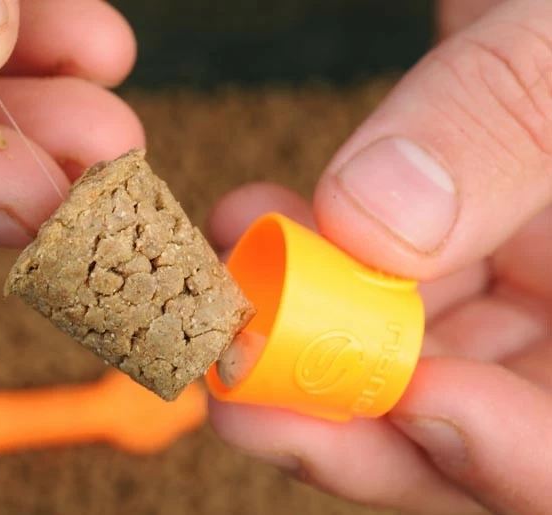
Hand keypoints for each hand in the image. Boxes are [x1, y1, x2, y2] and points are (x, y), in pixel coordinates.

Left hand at [207, 1, 551, 513]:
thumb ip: (500, 127)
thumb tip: (371, 222)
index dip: (504, 454)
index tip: (415, 403)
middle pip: (458, 428)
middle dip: (349, 416)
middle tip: (250, 397)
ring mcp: (492, 287)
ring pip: (387, 363)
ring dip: (295, 341)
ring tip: (234, 294)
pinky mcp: (427, 247)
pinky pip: (354, 287)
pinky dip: (293, 271)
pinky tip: (246, 226)